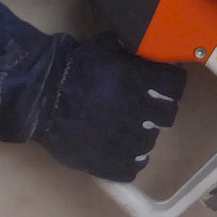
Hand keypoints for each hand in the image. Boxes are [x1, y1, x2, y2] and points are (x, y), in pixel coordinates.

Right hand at [36, 31, 183, 180]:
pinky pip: (132, 168)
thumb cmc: (73, 66)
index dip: (172, 84)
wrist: (41, 95)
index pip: (176, 86)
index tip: (166, 85)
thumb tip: (150, 50)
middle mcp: (137, 110)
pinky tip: (123, 152)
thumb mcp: (106, 47)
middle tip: (149, 109)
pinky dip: (131, 161)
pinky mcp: (106, 162)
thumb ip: (131, 53)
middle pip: (168, 116)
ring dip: (144, 135)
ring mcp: (123, 139)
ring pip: (151, 143)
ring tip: (130, 130)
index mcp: (139, 80)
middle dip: (160, 111)